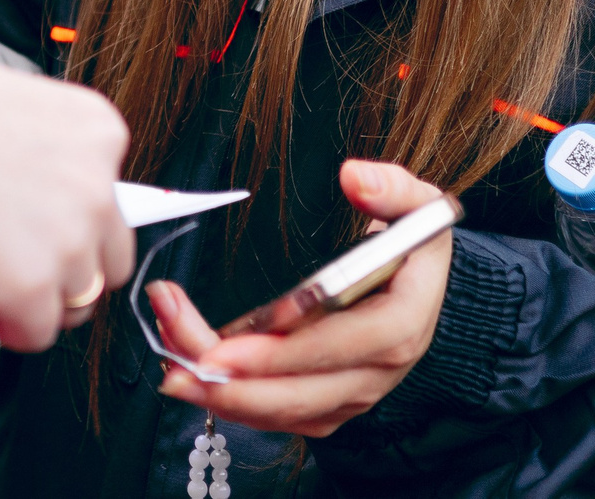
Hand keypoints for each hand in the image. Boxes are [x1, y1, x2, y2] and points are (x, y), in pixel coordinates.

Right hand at [0, 38, 131, 351]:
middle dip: (76, 264)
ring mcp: (70, 240)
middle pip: (110, 251)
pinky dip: (12, 327)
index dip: (75, 213)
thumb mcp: (0, 97)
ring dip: (45, 297)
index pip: (110, 188)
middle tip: (33, 264)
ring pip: (79, 296)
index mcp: (94, 131)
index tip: (48, 219)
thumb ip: (24, 138)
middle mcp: (96, 186)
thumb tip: (7, 166)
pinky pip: (37, 330)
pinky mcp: (32, 286)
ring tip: (5, 290)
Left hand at [151, 159, 451, 435]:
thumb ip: (391, 187)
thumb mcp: (415, 204)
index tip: (228, 348)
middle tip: (179, 366)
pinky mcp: (332, 403)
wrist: (421, 281)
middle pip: (304, 392)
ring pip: (286, 411)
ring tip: (173, 372)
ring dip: (226, 397)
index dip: (284, 352)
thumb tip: (355, 178)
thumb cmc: (411, 242)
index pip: (342, 346)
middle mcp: (380, 369)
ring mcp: (355, 392)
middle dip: (236, 385)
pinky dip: (237, 404)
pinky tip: (197, 381)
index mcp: (401, 322)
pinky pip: (282, 417)